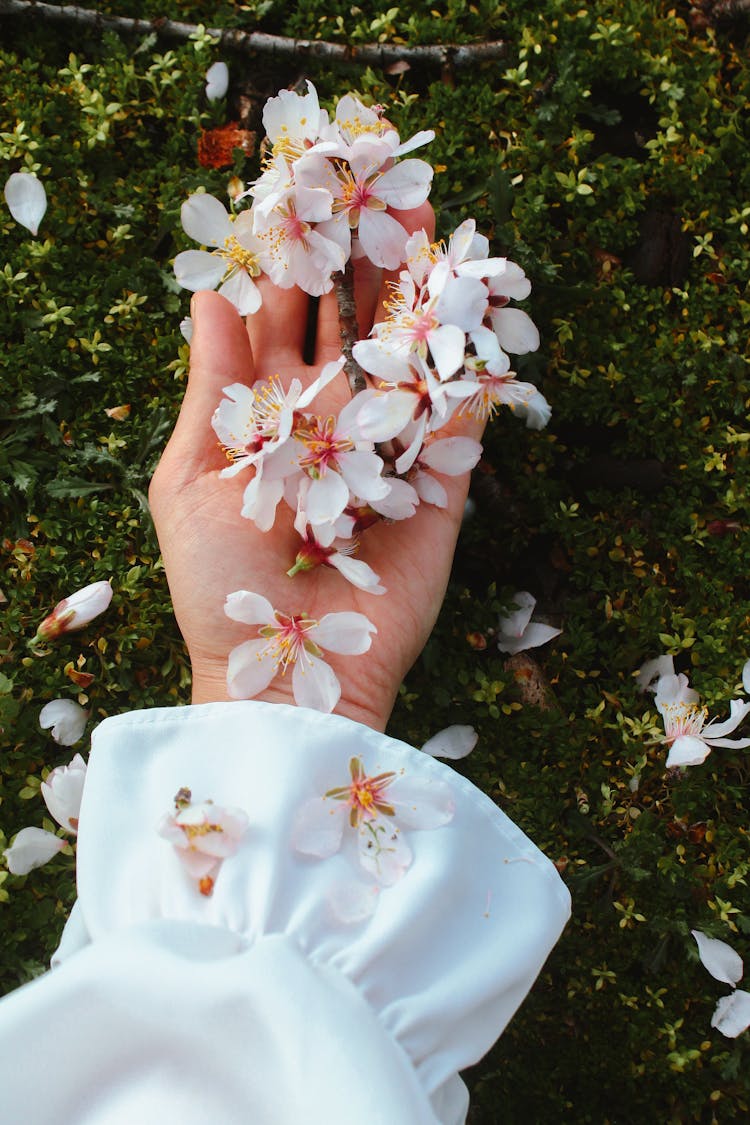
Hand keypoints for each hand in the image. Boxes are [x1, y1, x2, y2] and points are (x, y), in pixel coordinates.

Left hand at [149, 204, 482, 731]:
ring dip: (416, 290)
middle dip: (363, 259)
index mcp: (265, 414)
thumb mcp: (192, 474)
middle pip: (351, 324)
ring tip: (426, 219)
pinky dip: (464, 362)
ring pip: (407, 355)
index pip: (281, 321)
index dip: (292, 261)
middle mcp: (330, 422)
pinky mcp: (439, 486)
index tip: (301, 196)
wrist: (287, 672)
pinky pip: (455, 415)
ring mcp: (387, 450)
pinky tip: (470, 302)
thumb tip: (203, 289)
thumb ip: (211, 385)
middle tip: (377, 188)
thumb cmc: (219, 582)